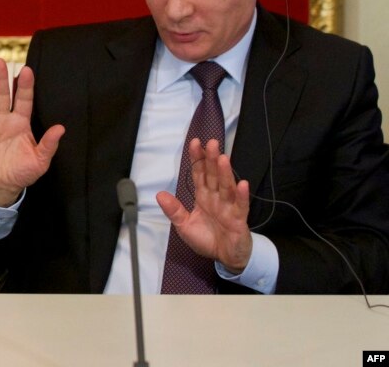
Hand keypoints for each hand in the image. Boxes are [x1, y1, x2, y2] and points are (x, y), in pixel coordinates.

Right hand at [0, 58, 64, 206]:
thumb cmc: (21, 174)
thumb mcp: (39, 161)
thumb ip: (49, 144)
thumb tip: (61, 128)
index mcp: (21, 123)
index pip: (24, 99)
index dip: (25, 86)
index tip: (26, 70)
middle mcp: (4, 119)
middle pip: (3, 93)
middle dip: (2, 78)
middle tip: (1, 61)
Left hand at [156, 138, 252, 271]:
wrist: (225, 258)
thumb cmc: (207, 239)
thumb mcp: (184, 226)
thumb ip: (174, 210)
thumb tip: (159, 194)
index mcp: (203, 197)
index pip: (199, 174)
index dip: (197, 159)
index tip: (195, 143)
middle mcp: (216, 198)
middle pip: (214, 175)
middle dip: (211, 159)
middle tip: (211, 143)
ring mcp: (229, 207)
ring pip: (227, 186)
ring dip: (225, 173)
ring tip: (223, 158)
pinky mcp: (239, 219)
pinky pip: (241, 206)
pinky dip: (241, 196)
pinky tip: (242, 184)